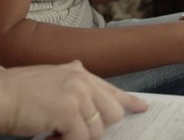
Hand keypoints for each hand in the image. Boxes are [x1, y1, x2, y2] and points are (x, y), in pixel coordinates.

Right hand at [0, 61, 147, 139]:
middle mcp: (82, 80)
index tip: (143, 107)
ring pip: (97, 129)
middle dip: (97, 127)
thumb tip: (92, 103)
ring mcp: (77, 95)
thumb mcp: (52, 80)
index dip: (129, 101)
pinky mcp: (69, 111)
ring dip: (78, 137)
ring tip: (55, 133)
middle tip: (73, 131)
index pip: (111, 89)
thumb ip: (74, 85)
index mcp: (79, 72)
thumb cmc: (17, 91)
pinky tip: (50, 137)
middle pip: (112, 113)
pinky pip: (81, 138)